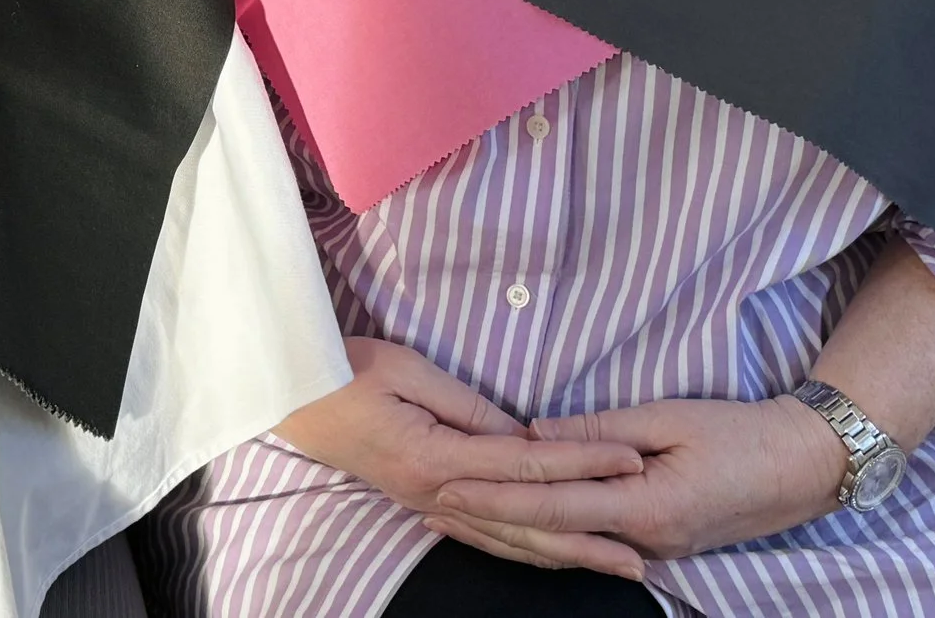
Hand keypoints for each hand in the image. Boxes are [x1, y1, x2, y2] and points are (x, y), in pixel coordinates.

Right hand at [276, 339, 649, 576]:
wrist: (292, 396)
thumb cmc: (345, 370)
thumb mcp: (408, 369)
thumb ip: (468, 404)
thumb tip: (521, 431)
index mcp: (438, 456)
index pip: (527, 463)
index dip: (583, 461)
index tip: (630, 461)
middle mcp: (439, 493)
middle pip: (527, 520)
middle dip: (590, 534)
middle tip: (642, 550)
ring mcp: (429, 505)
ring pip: (508, 539)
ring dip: (564, 555)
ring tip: (612, 565)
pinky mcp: (422, 503)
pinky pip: (483, 537)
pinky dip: (522, 551)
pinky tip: (548, 558)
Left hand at [427, 395, 847, 572]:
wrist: (802, 468)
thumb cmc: (739, 432)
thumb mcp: (669, 416)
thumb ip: (599, 430)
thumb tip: (534, 433)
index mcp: (646, 506)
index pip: (552, 505)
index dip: (496, 496)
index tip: (448, 485)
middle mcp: (643, 540)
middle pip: (549, 537)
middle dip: (487, 521)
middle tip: (430, 503)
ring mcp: (650, 548)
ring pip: (564, 548)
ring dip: (507, 533)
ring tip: (455, 517)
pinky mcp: (656, 543)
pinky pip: (587, 545)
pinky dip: (544, 537)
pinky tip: (512, 528)